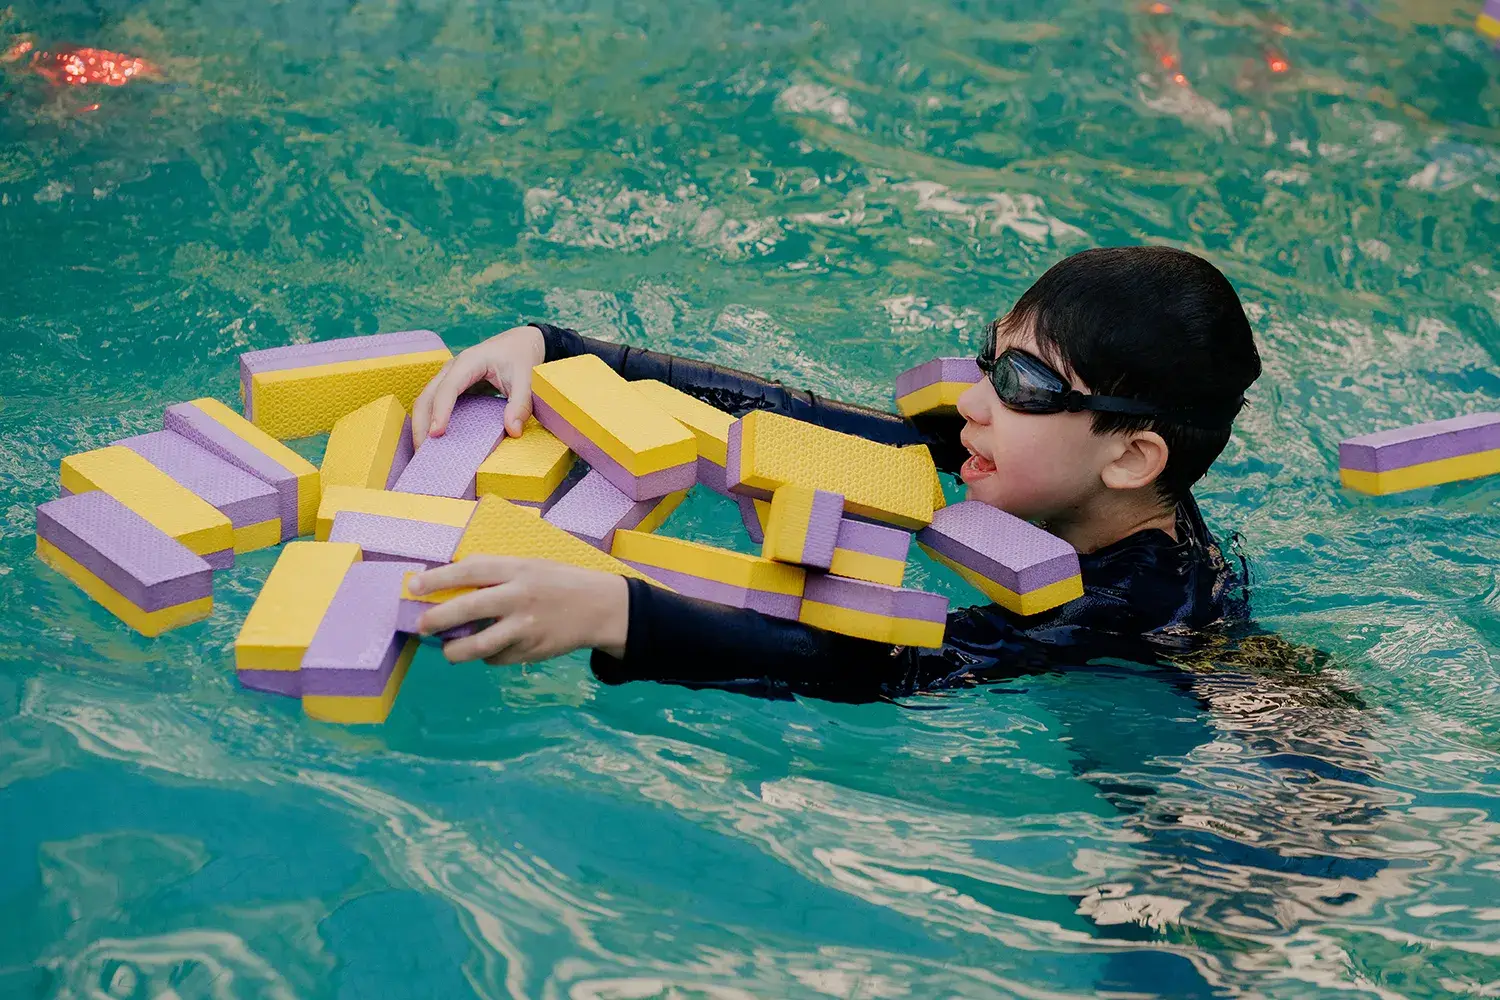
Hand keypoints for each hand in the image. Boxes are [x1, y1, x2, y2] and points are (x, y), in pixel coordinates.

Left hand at [408, 556, 630, 663]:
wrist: (600, 607)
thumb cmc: (558, 581)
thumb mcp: (529, 566)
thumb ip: (496, 574)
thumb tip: (451, 584)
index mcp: (518, 570)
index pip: (470, 570)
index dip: (439, 578)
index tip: (414, 586)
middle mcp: (520, 597)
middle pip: (469, 608)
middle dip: (438, 618)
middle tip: (422, 626)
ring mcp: (526, 628)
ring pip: (480, 646)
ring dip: (456, 651)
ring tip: (449, 650)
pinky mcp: (531, 652)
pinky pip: (498, 658)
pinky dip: (488, 656)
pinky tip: (491, 649)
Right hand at [412, 325, 545, 446]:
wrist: (520, 343)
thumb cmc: (521, 358)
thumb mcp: (527, 378)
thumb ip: (521, 403)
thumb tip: (513, 431)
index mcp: (469, 362)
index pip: (448, 388)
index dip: (440, 411)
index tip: (436, 434)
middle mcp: (453, 369)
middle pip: (427, 396)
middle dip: (421, 424)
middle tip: (422, 454)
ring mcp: (449, 377)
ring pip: (426, 401)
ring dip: (422, 426)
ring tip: (423, 453)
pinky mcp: (451, 387)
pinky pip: (434, 404)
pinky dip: (430, 422)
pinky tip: (435, 443)